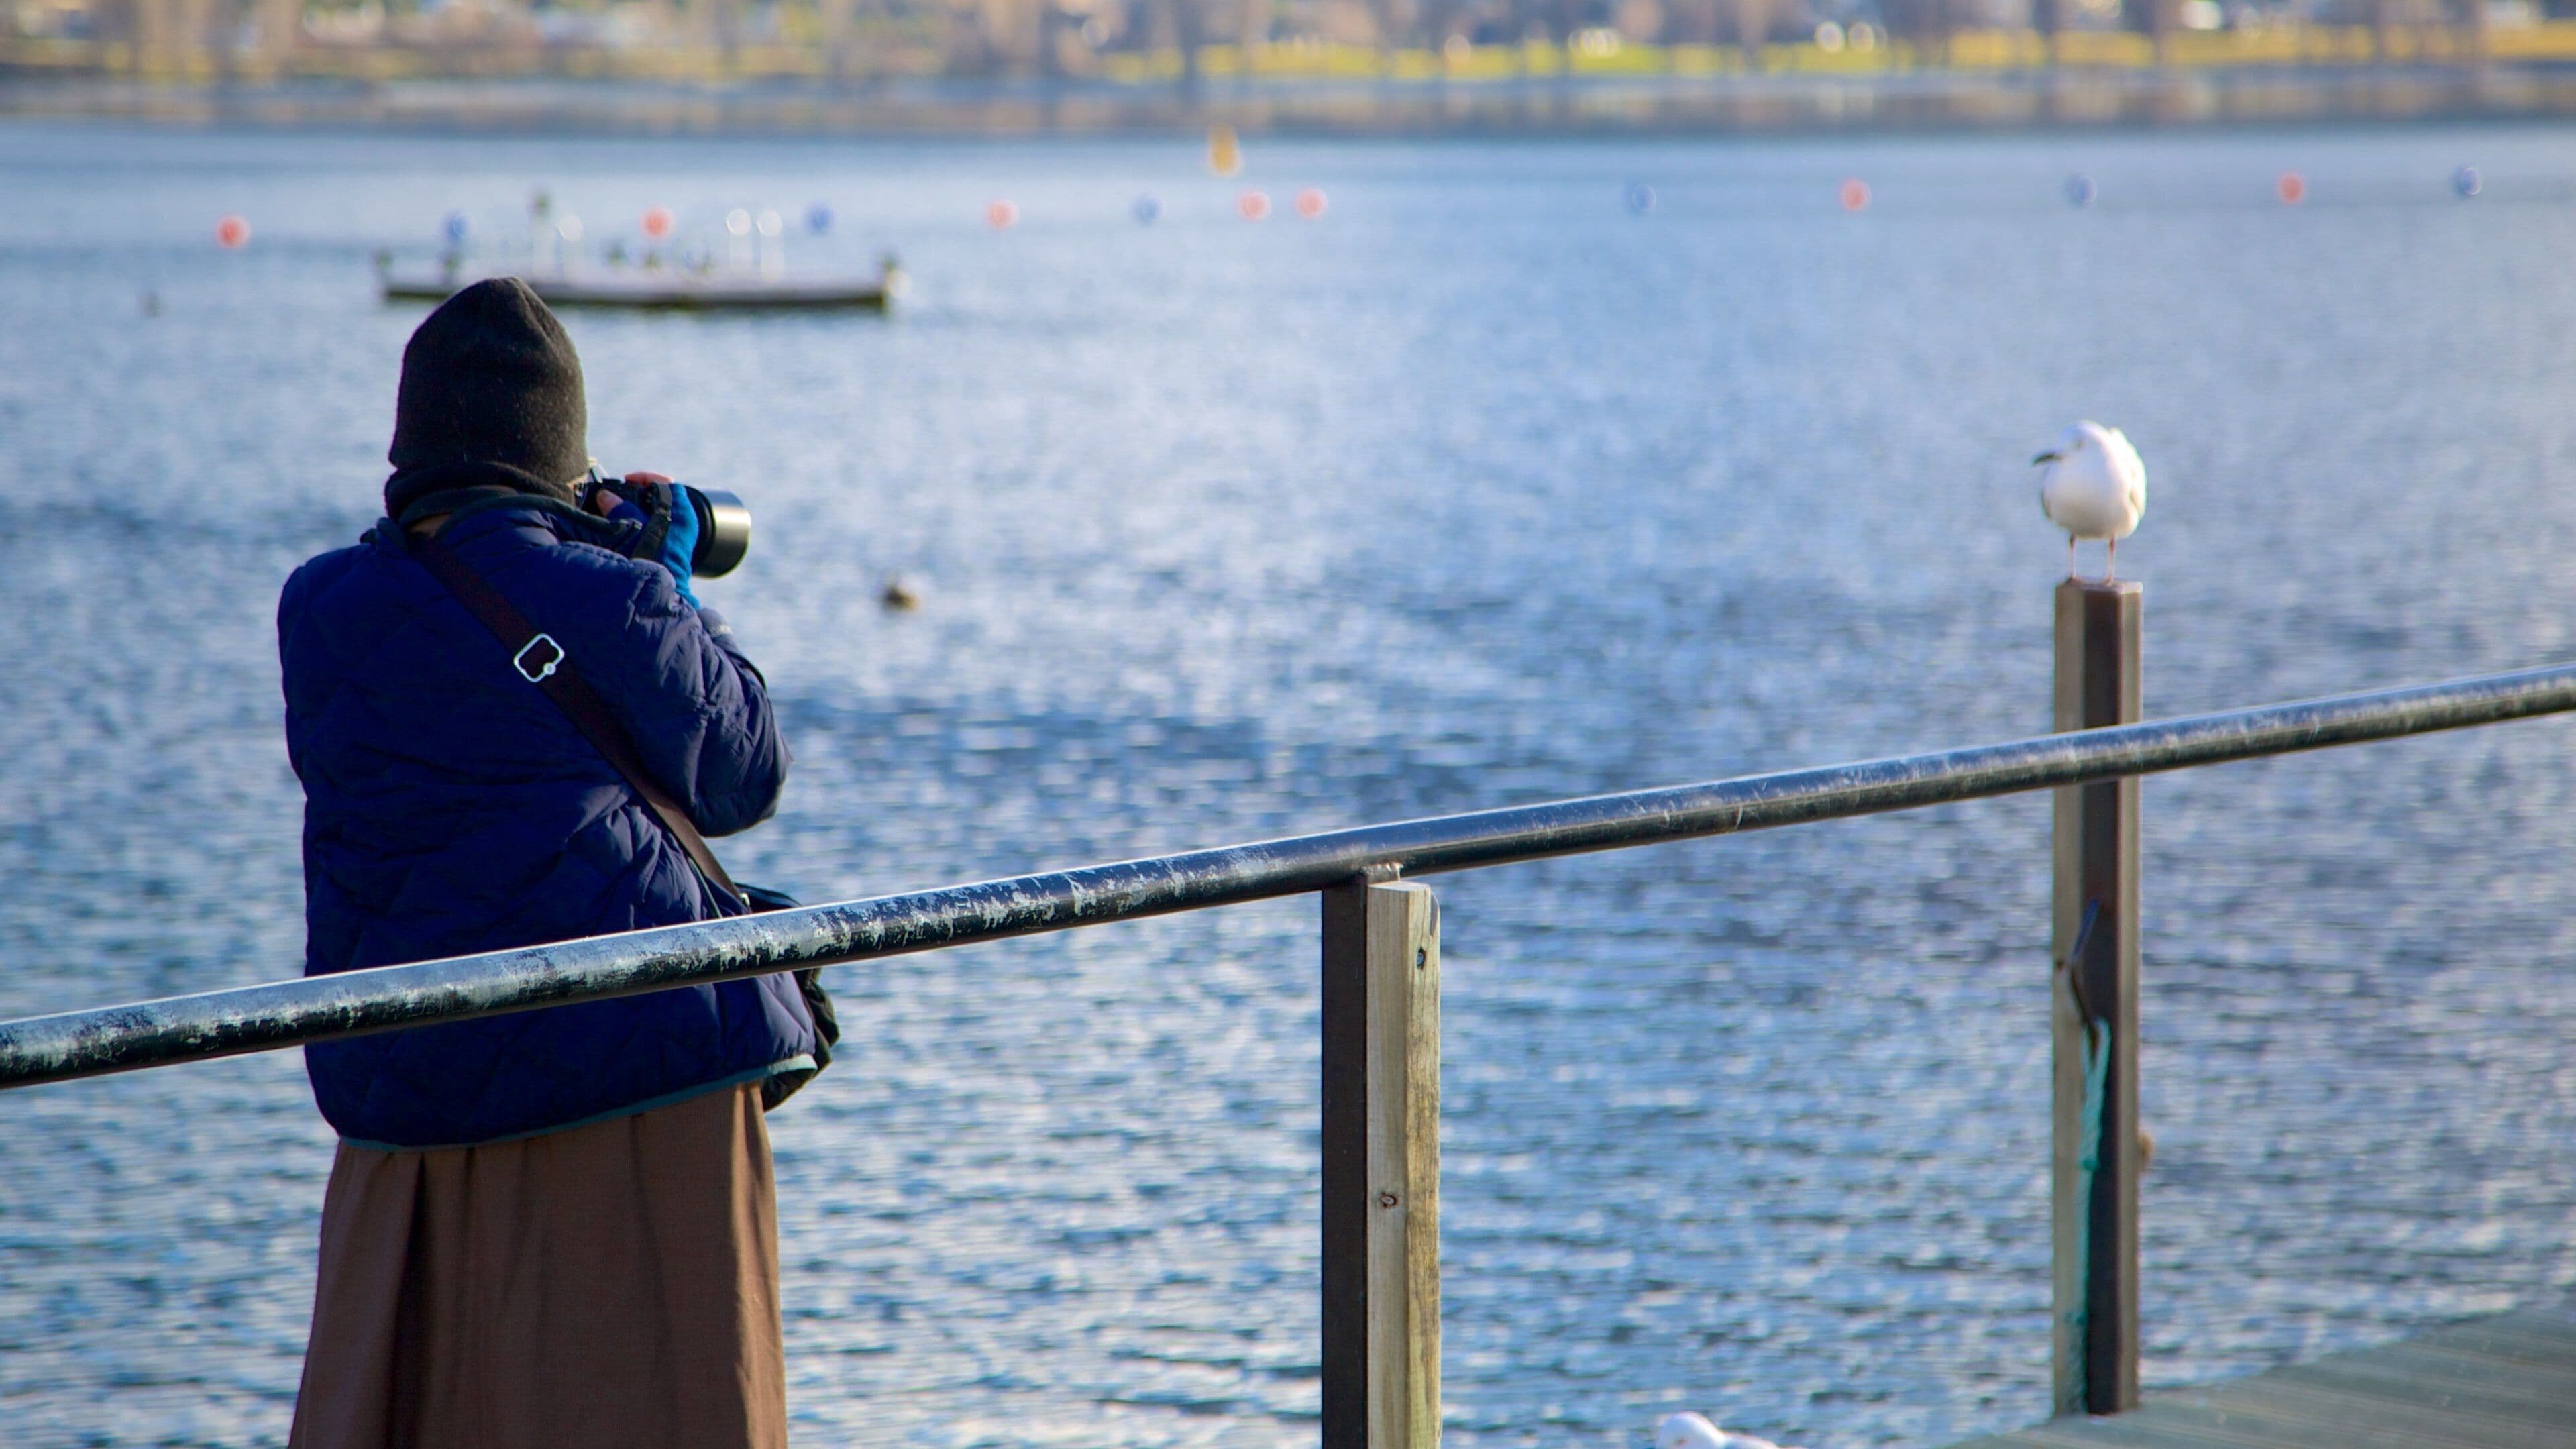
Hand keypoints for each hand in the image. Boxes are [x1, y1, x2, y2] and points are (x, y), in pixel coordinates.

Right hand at [595, 471, 700, 606]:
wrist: (666, 592)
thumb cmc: (653, 561)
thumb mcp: (632, 529)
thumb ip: (619, 509)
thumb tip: (606, 496)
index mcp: (681, 512)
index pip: (666, 483)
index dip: (645, 478)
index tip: (627, 480)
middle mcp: (684, 521)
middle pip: (661, 497)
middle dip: (638, 494)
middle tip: (620, 494)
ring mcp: (679, 534)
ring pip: (657, 511)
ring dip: (637, 508)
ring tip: (618, 509)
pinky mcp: (671, 545)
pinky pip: (656, 525)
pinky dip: (641, 521)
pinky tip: (625, 526)